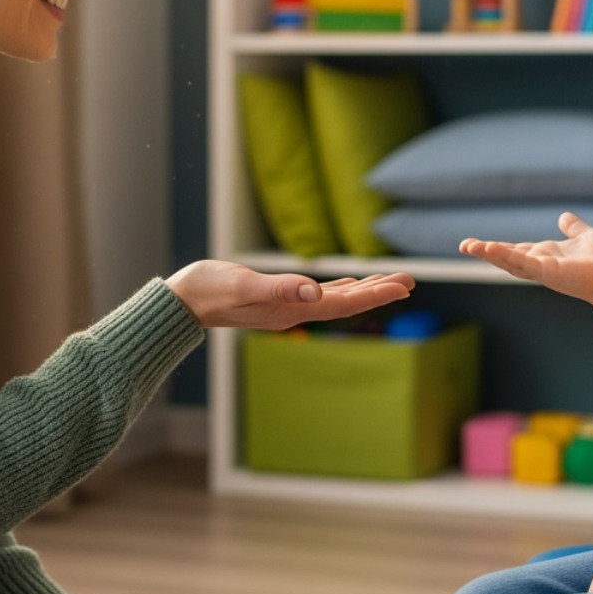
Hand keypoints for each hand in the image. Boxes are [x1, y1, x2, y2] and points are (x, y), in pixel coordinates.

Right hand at [165, 260, 413, 328]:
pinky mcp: (278, 298)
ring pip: (337, 299)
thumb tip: (313, 292)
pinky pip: (319, 294)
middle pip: (347, 304)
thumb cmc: (208, 290)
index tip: (403, 287)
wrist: (182, 301)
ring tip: (393, 282)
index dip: (375, 296)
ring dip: (365, 291)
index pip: (343, 305)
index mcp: (290, 310)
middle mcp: (294, 312)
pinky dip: (340, 288)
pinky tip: (351, 284)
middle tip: (410, 281)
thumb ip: (277, 289)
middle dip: (380, 293)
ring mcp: (287, 307)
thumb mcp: (241, 286)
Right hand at [459, 211, 592, 308]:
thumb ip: (573, 227)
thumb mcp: (584, 236)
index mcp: (544, 256)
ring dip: (490, 254)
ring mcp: (541, 269)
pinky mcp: (547, 272)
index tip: (476, 243)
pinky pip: (523, 264)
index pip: (515, 250)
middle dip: (484, 252)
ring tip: (470, 246)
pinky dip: (507, 256)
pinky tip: (491, 248)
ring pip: (509, 262)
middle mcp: (539, 264)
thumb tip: (564, 217)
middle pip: (506, 258)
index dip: (497, 247)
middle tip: (464, 246)